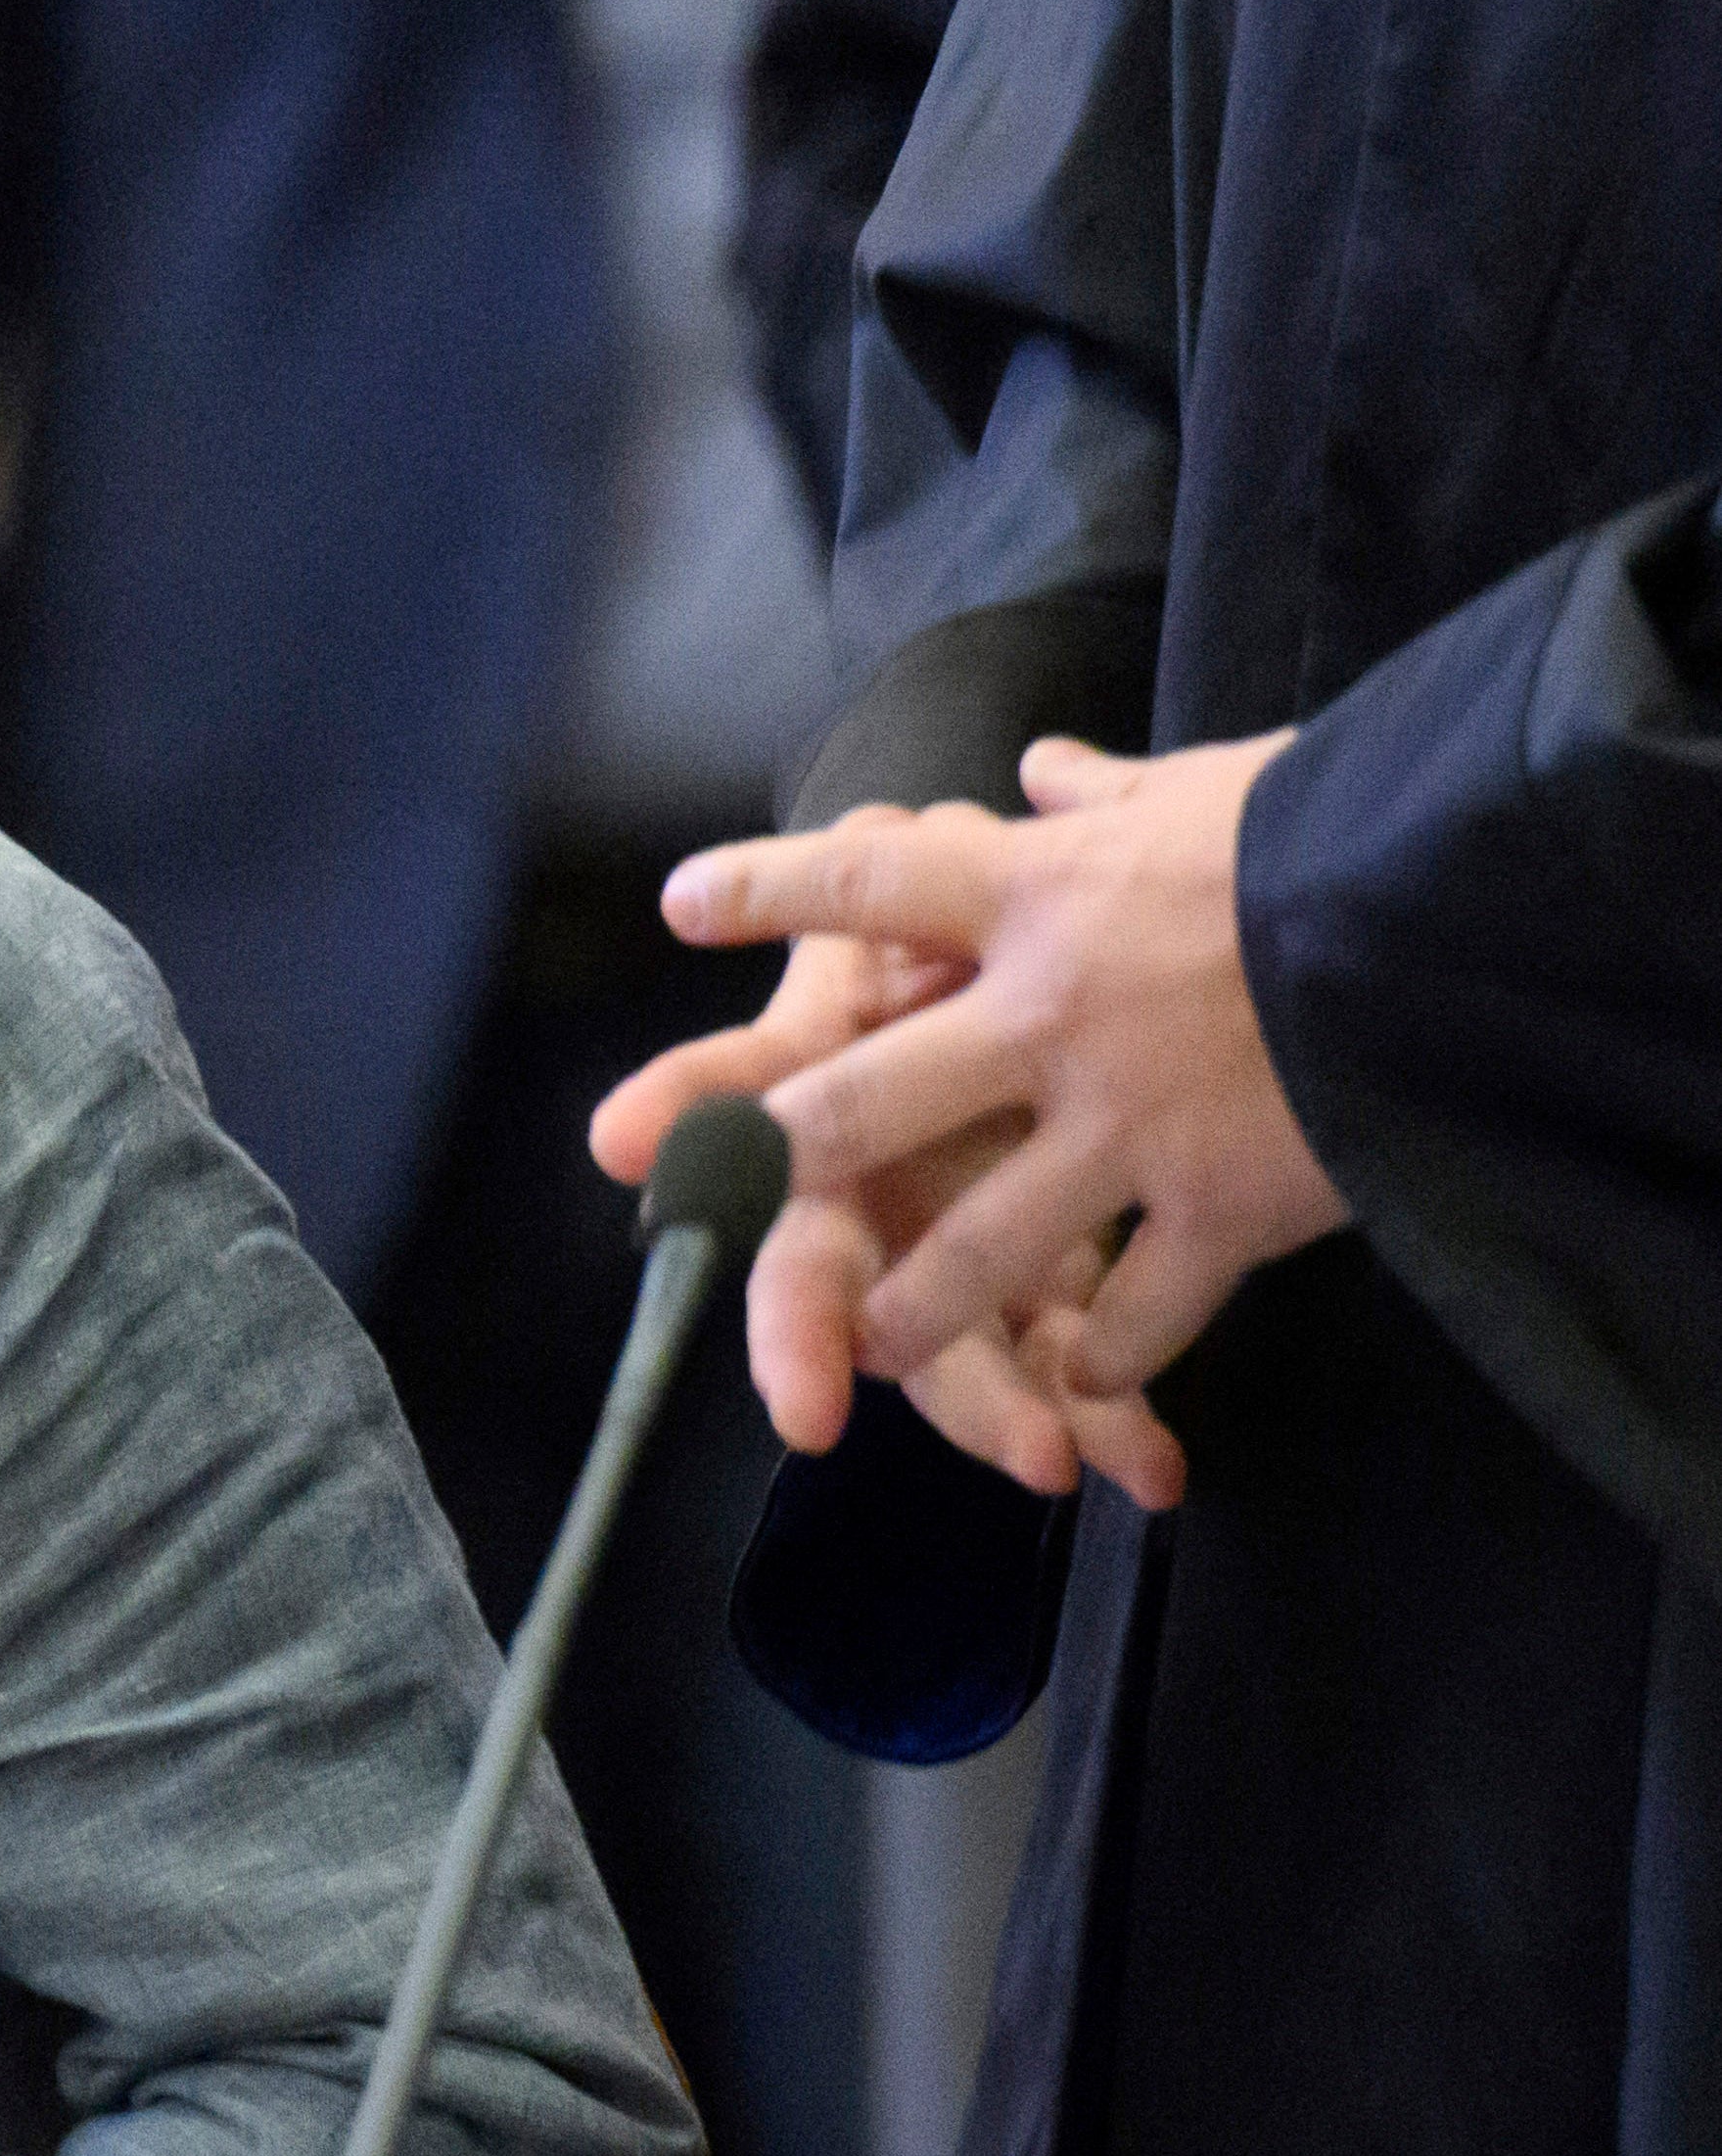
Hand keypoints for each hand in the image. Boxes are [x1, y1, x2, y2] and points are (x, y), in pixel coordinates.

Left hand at [652, 736, 1347, 1506]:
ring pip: (977, 1252)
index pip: (869, 881)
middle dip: (767, 1164)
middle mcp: (1050, 1016)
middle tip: (691, 1202)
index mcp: (1040, 896)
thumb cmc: (1344, 828)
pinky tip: (1084, 1385)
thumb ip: (1110, 800)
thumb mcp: (1215, 788)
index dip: (769, 889)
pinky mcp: (1222, 1206)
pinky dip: (1107, 1360)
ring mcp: (1128, 1123)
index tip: (683, 903)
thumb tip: (1043, 770)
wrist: (1472, 906)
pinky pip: (1139, 1313)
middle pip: (863, 1101)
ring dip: (917, 1317)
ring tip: (876, 1355)